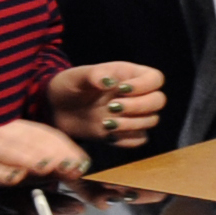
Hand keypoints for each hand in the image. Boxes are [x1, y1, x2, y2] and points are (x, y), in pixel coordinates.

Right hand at [0, 119, 88, 191]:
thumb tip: (80, 171)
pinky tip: (15, 178)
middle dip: (54, 155)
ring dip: (31, 160)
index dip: (67, 149)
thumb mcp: (31, 165)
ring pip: (11, 152)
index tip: (83, 164)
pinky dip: (3, 174)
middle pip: (33, 142)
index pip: (49, 135)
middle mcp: (5, 134)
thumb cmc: (5, 166)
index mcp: (22, 129)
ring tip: (47, 168)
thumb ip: (55, 168)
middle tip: (70, 168)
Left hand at [42, 62, 164, 151]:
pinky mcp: (125, 133)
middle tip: (112, 107)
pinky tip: (108, 134)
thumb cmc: (69, 86)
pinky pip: (139, 139)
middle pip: (158, 101)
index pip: (155, 79)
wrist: (57, 109)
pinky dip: (127, 139)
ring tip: (105, 123)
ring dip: (131, 124)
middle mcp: (136, 95)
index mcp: (129, 75)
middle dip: (138, 106)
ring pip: (151, 121)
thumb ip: (93, 75)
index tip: (120, 90)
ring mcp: (132, 115)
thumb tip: (109, 82)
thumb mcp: (76, 77)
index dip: (144, 85)